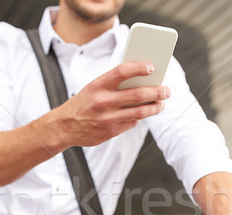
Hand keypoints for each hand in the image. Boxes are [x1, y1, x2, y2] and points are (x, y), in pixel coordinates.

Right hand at [51, 61, 170, 147]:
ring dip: (155, 107)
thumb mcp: (93, 88)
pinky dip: (139, 117)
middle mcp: (103, 101)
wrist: (64, 127)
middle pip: (138, 94)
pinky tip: (142, 114)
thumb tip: (142, 80)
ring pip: (140, 112)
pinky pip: (132, 123)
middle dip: (157, 92)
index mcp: (98, 85)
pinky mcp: (110, 131)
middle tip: (167, 90)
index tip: (152, 67)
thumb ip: (114, 84)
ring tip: (161, 104)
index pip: (122, 71)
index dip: (139, 67)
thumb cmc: (83, 103)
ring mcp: (107, 118)